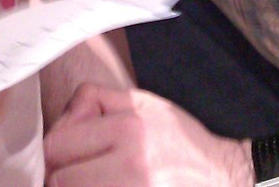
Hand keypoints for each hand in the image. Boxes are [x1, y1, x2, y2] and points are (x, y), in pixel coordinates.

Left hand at [44, 85, 252, 186]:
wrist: (223, 176)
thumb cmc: (178, 140)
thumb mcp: (142, 104)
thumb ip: (94, 100)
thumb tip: (60, 121)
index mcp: (129, 129)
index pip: (56, 146)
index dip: (54, 152)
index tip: (66, 156)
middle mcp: (132, 165)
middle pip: (59, 180)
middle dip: (62, 177)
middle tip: (81, 172)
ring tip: (96, 180)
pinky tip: (110, 186)